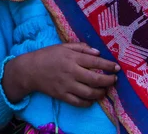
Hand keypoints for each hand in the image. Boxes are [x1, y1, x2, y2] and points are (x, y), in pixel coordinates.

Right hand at [2, 42, 119, 107]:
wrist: (30, 70)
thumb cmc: (48, 55)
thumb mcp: (63, 46)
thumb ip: (80, 47)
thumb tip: (97, 52)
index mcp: (72, 57)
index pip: (95, 62)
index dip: (108, 65)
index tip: (117, 68)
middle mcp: (71, 72)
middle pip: (95, 79)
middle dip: (108, 81)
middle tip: (114, 80)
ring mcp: (67, 85)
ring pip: (90, 93)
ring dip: (101, 92)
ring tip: (105, 90)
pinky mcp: (63, 96)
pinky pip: (80, 102)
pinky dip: (89, 102)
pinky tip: (92, 99)